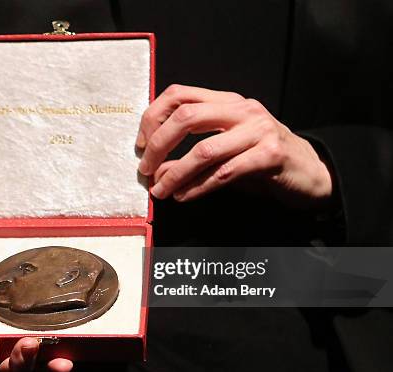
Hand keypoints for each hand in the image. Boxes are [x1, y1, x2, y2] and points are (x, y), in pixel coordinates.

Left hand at [136, 85, 332, 207]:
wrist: (310, 172)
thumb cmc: (261, 159)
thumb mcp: (226, 147)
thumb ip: (192, 152)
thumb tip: (157, 169)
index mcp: (226, 101)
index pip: (178, 94)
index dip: (152, 117)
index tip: (141, 144)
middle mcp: (242, 109)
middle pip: (185, 116)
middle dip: (158, 145)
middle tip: (146, 170)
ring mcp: (258, 130)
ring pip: (203, 149)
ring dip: (175, 173)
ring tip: (161, 191)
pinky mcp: (270, 155)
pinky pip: (224, 173)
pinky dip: (198, 187)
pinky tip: (185, 196)